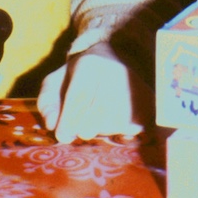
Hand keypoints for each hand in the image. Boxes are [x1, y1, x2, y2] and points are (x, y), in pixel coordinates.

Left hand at [37, 45, 152, 142]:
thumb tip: (51, 124)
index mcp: (91, 63)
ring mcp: (137, 88)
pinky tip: (113, 120)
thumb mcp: (57, 81)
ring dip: (101, 129)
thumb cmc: (80, 77)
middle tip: (79, 130)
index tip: (62, 136)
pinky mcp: (149, 105)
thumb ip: (47, 101)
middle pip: (99, 113)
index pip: (80, 95)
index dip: (69, 118)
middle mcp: (117, 73)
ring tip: (97, 116)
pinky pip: (132, 129)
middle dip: (84, 126)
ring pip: (115, 123)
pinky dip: (119, 131)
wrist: (115, 61)